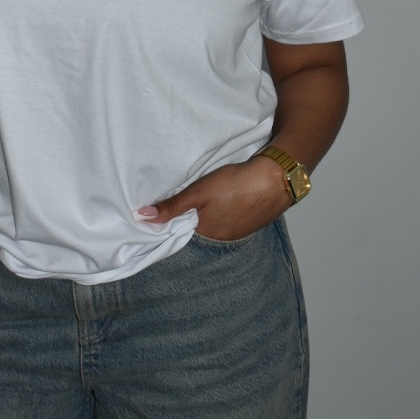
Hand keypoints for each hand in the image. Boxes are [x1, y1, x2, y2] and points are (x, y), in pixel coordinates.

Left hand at [138, 155, 291, 241]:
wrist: (276, 179)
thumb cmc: (236, 185)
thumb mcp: (199, 192)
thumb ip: (172, 206)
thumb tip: (142, 217)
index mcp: (208, 234)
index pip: (183, 231)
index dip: (175, 219)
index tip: (166, 208)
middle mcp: (223, 239)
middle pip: (200, 228)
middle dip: (193, 216)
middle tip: (189, 197)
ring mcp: (240, 231)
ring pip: (217, 223)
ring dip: (211, 213)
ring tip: (208, 197)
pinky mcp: (252, 221)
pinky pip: (232, 219)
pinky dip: (226, 210)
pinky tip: (227, 198)